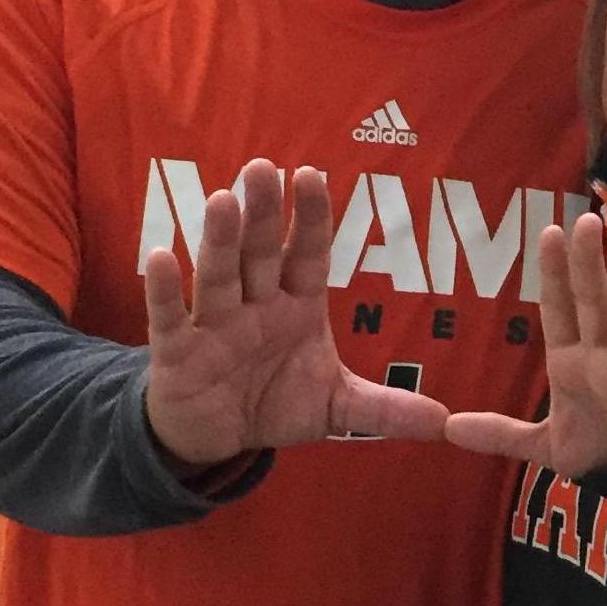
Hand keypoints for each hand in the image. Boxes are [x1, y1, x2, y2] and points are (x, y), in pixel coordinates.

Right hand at [141, 159, 449, 466]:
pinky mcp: (177, 352)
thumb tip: (446, 422)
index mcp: (296, 305)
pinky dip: (165, 290)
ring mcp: (214, 324)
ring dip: (220, 240)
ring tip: (221, 202)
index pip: (307, 254)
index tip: (312, 176)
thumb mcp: (337, 409)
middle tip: (264, 168)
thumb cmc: (276, 403)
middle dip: (264, 215)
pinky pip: (169, 317)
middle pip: (261, 254)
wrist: (219, 436)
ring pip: (218, 276)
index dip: (311, 219)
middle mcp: (255, 305)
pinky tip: (160, 256)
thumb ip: (385, 409)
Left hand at [443, 215, 606, 475]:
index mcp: (570, 362)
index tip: (549, 233)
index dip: (554, 274)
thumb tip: (447, 427)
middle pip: (592, 305)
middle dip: (586, 265)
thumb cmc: (593, 448)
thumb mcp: (537, 444)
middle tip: (584, 221)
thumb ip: (497, 432)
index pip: (559, 310)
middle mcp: (600, 359)